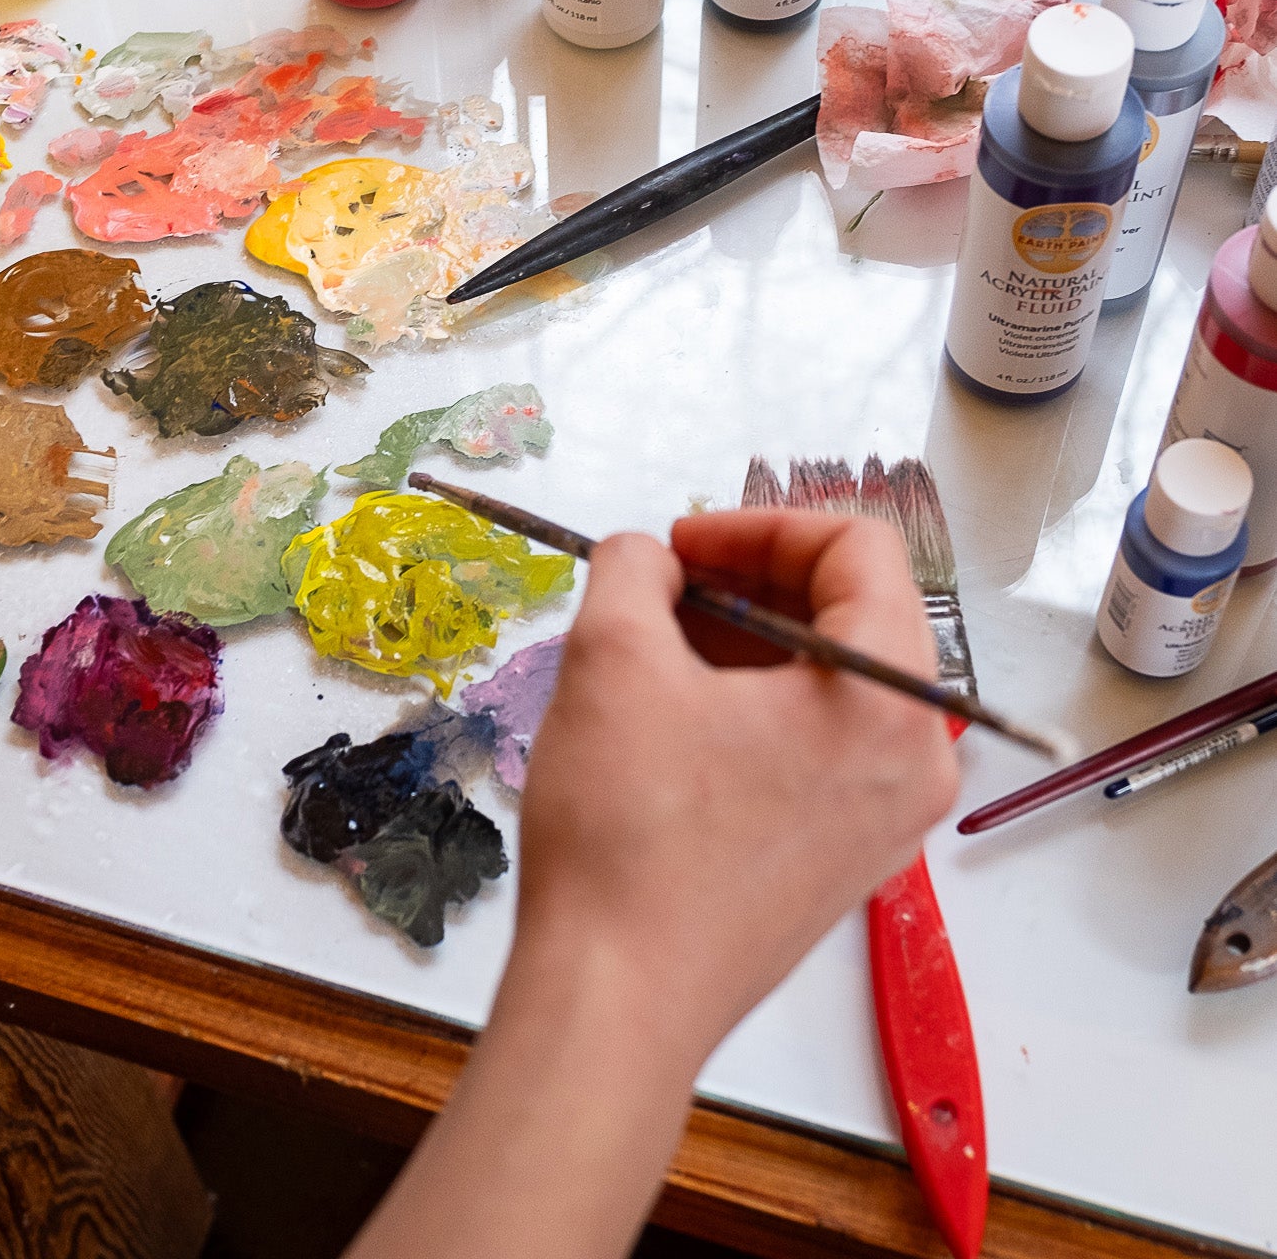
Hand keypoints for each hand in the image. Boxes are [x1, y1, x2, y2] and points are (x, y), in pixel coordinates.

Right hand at [514, 510, 960, 1072]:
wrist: (617, 1003)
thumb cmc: (627, 830)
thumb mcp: (612, 657)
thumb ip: (636, 568)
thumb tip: (650, 558)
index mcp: (888, 697)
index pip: (857, 549)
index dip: (759, 524)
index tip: (679, 543)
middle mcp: (916, 757)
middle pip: (854, 612)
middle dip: (751, 580)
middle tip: (663, 588)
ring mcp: (889, 819)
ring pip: (833, 682)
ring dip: (747, 643)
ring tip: (654, 651)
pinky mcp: (848, 861)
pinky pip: (821, 746)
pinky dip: (757, 709)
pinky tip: (673, 721)